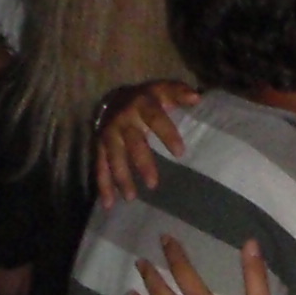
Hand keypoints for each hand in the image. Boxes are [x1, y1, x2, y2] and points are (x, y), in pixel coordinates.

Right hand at [93, 80, 195, 206]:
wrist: (115, 97)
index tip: (180, 153)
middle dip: (142, 162)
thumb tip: (196, 98)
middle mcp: (123, 119)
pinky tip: (109, 204)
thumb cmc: (148, 99)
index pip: (155, 118)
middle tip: (153, 184)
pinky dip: (103, 185)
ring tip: (131, 198)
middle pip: (132, 142)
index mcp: (142, 104)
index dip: (166, 134)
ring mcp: (109, 133)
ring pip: (113, 156)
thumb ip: (179, 93)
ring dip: (121, 177)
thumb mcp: (163, 90)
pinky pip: (99, 166)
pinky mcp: (99, 146)